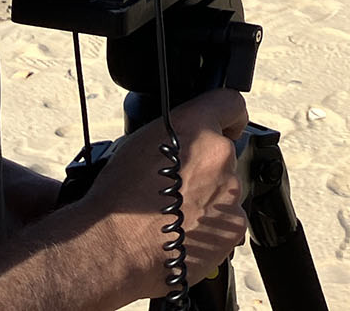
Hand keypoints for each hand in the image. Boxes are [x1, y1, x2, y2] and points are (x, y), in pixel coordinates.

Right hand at [84, 89, 248, 292]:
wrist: (115, 247)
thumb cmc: (119, 198)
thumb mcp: (141, 143)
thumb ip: (179, 133)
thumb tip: (190, 137)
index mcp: (196, 127)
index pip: (230, 103)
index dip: (228, 116)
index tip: (227, 124)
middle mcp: (219, 155)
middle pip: (224, 155)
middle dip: (207, 167)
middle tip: (179, 187)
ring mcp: (230, 191)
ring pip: (225, 189)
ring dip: (209, 197)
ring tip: (177, 214)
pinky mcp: (234, 225)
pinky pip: (228, 219)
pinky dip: (213, 226)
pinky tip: (186, 232)